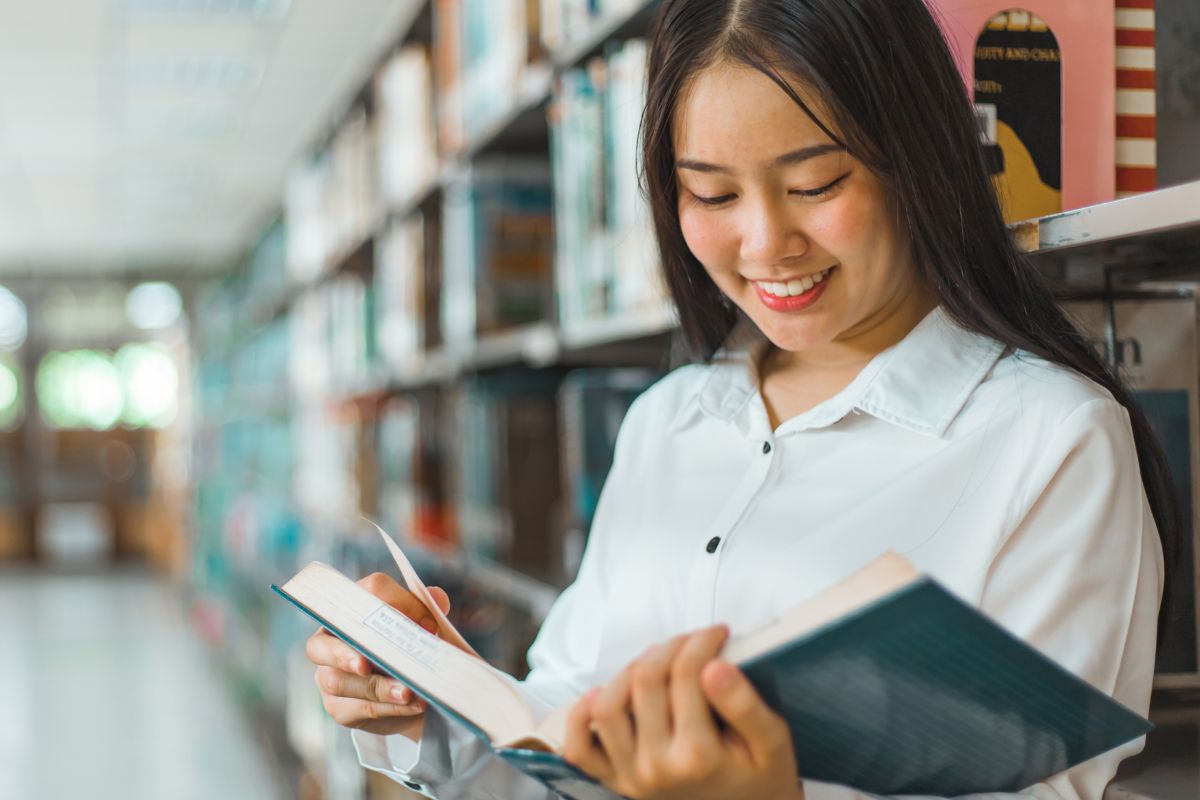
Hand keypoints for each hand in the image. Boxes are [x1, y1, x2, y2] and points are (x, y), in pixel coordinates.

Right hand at [305, 572, 450, 734]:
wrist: (410, 693)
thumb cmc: (408, 649)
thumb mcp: (418, 626)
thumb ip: (425, 609)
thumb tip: (437, 598)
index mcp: (349, 610)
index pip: (364, 595)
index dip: (397, 604)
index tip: (428, 624)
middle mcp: (329, 641)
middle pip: (320, 644)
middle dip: (345, 654)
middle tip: (366, 665)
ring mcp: (328, 676)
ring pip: (338, 682)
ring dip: (376, 688)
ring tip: (406, 692)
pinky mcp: (338, 708)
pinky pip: (358, 708)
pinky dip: (388, 707)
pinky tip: (411, 704)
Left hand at [563, 625, 803, 799]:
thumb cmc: (762, 777)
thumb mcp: (772, 741)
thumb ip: (744, 704)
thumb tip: (714, 665)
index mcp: (698, 756)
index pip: (687, 674)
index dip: (702, 641)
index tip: (718, 632)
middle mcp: (657, 767)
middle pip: (646, 680)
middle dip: (671, 646)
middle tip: (693, 641)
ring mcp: (631, 776)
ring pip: (607, 706)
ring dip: (628, 672)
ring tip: (658, 662)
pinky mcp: (617, 781)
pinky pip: (580, 749)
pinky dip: (581, 716)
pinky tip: (603, 692)